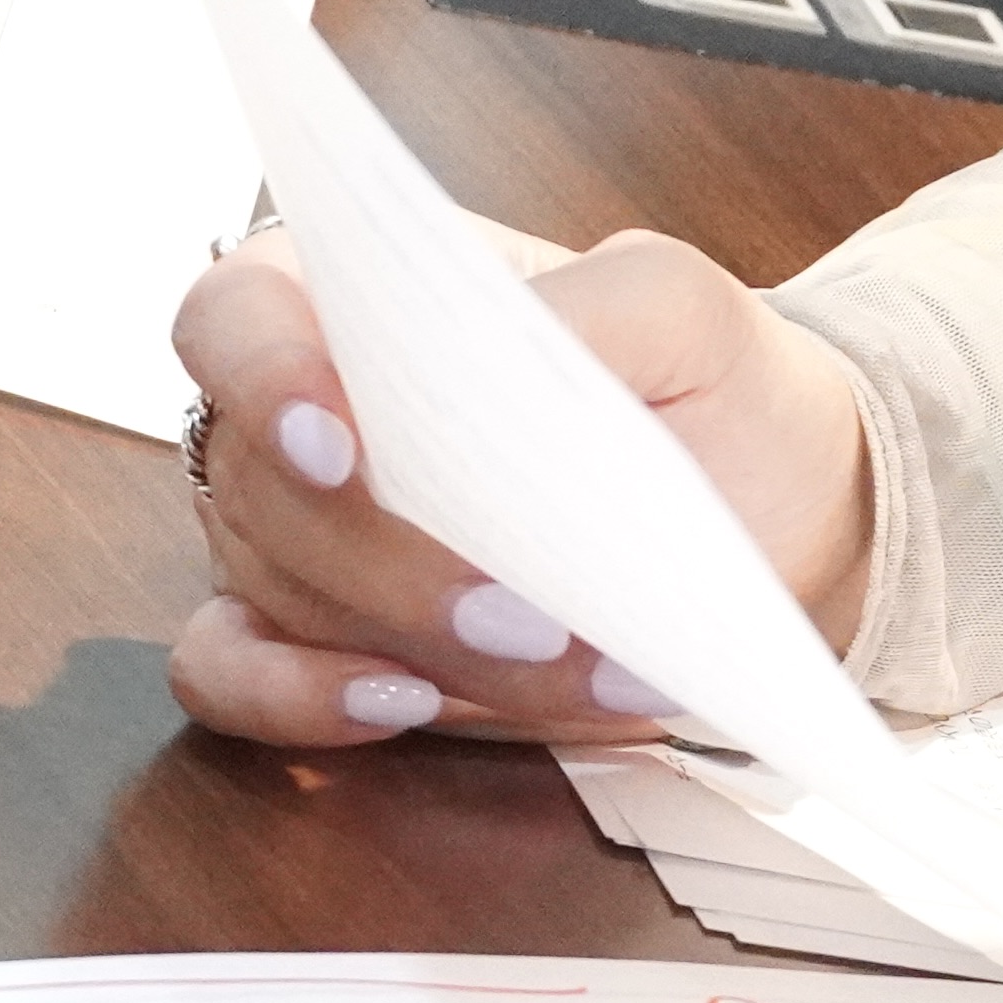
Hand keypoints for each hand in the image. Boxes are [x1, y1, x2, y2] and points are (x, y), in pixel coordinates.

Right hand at [163, 221, 872, 745]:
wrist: (769, 501)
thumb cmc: (707, 381)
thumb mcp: (682, 311)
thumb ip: (588, 306)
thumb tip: (487, 352)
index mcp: (366, 299)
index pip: (241, 313)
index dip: (263, 373)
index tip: (342, 445)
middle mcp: (303, 414)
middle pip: (261, 484)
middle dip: (392, 559)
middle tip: (523, 612)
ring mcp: (291, 533)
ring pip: (279, 590)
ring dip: (413, 639)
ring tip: (555, 662)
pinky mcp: (310, 638)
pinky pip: (234, 678)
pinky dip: (302, 700)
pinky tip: (404, 704)